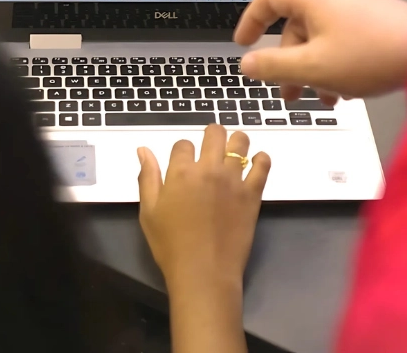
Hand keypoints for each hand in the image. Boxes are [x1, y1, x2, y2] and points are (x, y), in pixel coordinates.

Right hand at [138, 126, 270, 290]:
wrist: (203, 272)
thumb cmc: (171, 245)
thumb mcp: (149, 211)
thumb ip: (148, 177)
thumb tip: (143, 150)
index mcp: (181, 171)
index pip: (183, 143)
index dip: (182, 150)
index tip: (183, 163)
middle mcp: (208, 169)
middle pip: (215, 133)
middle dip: (211, 135)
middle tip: (211, 146)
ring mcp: (233, 180)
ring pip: (240, 143)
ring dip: (237, 141)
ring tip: (234, 149)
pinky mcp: (253, 194)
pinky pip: (263, 166)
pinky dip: (261, 159)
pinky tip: (257, 161)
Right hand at [234, 0, 406, 103]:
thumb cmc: (371, 56)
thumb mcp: (313, 68)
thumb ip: (274, 67)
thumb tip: (247, 64)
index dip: (251, 21)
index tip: (244, 44)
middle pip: (296, 24)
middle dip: (289, 61)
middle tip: (289, 92)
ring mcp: (358, 4)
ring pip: (320, 35)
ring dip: (314, 67)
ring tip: (323, 98)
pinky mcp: (377, 19)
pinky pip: (343, 37)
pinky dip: (335, 61)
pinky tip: (346, 90)